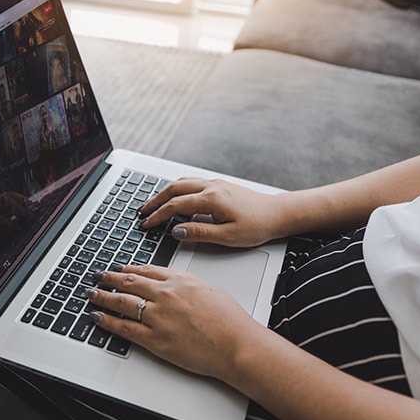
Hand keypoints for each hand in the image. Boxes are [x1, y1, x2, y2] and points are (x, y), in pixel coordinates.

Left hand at [86, 264, 261, 380]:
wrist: (236, 343)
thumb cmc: (229, 320)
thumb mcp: (207, 289)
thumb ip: (185, 284)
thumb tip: (172, 284)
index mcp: (179, 280)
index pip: (146, 271)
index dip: (128, 269)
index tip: (119, 269)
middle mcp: (165, 294)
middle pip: (129, 282)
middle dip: (109, 278)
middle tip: (98, 276)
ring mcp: (158, 317)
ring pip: (122, 302)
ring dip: (102, 296)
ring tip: (91, 294)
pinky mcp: (155, 339)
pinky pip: (124, 328)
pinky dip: (107, 321)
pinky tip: (97, 317)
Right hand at [140, 177, 286, 246]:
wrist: (277, 214)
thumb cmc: (257, 225)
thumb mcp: (227, 236)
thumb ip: (199, 232)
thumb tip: (176, 231)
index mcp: (211, 199)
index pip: (175, 205)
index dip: (158, 215)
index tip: (146, 224)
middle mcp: (211, 186)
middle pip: (173, 189)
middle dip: (155, 201)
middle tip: (142, 212)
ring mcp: (215, 183)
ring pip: (181, 183)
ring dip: (165, 193)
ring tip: (153, 205)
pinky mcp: (219, 185)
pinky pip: (191, 183)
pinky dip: (177, 189)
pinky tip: (174, 198)